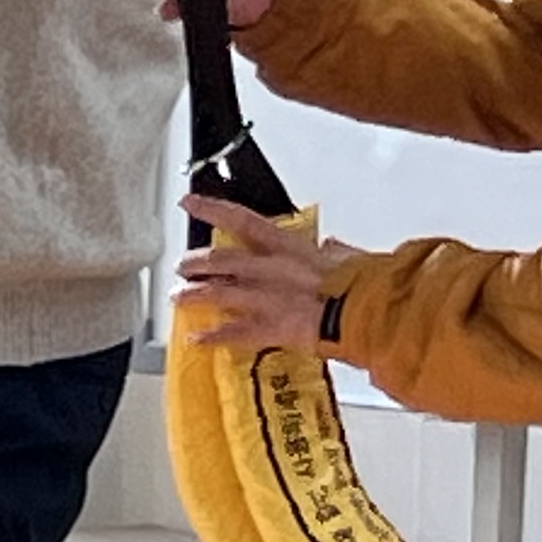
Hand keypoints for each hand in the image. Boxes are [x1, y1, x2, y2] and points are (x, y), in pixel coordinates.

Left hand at [176, 193, 354, 351]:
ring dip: (193, 296)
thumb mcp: (350, 257)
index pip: (241, 221)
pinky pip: (232, 333)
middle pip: (219, 262)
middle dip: (196, 264)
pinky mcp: (269, 328)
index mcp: (288, 247)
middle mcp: (269, 270)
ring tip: (179, 297)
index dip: (211, 210)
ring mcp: (264, 299)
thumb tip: (334, 248)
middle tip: (182, 266)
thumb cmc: (363, 284)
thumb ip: (336, 252)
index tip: (189, 202)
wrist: (363, 312)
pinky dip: (211, 337)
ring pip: (216, 294)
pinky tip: (195, 338)